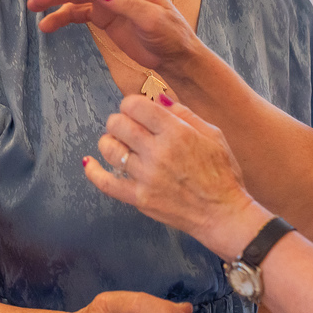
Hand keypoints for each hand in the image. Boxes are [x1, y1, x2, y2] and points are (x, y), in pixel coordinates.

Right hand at [26, 0, 196, 73]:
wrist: (174, 57)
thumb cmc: (170, 35)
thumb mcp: (152, 20)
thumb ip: (126, 3)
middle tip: (39, 0)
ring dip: (55, 0)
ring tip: (34, 8)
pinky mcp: (102, 14)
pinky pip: (77, 12)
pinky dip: (62, 17)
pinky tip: (46, 25)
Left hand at [84, 95, 248, 248]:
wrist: (222, 213)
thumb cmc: (221, 173)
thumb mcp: (213, 134)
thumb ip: (184, 114)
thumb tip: (158, 98)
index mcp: (176, 132)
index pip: (135, 105)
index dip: (131, 104)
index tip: (136, 110)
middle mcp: (158, 152)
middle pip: (118, 124)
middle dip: (120, 121)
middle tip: (128, 127)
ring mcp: (146, 177)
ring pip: (110, 149)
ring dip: (109, 141)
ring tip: (118, 143)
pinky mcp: (139, 198)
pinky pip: (106, 183)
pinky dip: (94, 171)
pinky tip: (90, 162)